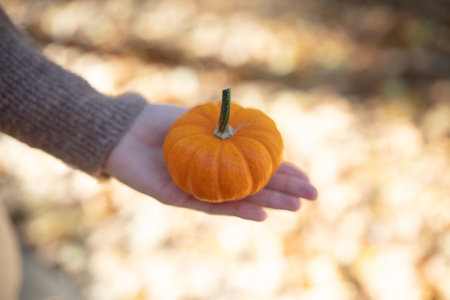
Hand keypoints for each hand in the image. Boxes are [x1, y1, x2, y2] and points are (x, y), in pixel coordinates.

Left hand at [104, 103, 317, 220]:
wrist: (123, 132)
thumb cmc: (161, 122)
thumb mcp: (198, 119)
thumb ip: (224, 127)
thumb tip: (256, 129)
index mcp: (221, 156)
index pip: (257, 165)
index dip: (282, 170)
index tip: (305, 176)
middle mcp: (214, 175)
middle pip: (254, 184)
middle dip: (284, 189)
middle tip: (312, 196)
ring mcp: (199, 188)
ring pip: (239, 198)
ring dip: (268, 202)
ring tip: (295, 206)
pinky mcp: (180, 198)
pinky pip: (212, 205)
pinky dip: (237, 209)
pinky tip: (260, 213)